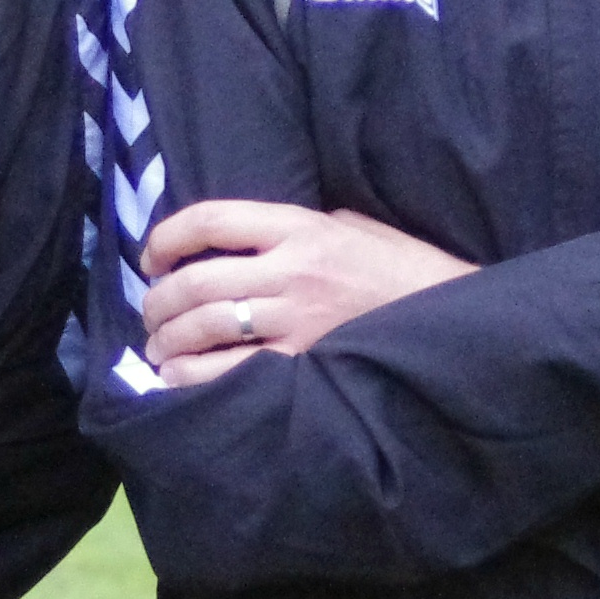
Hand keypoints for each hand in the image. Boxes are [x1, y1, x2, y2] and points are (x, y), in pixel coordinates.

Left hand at [140, 200, 475, 387]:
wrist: (448, 315)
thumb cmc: (401, 267)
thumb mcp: (351, 225)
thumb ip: (296, 228)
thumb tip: (242, 240)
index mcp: (300, 225)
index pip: (211, 219)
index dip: (166, 238)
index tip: (151, 258)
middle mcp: (292, 269)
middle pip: (196, 280)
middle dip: (158, 302)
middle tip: (150, 316)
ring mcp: (297, 318)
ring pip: (204, 326)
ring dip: (167, 341)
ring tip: (159, 350)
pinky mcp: (304, 362)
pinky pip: (228, 371)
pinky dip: (191, 377)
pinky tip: (180, 379)